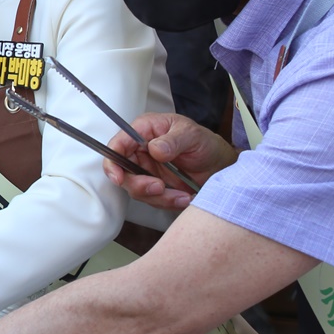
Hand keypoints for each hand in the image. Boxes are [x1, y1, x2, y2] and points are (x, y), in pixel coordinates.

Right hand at [104, 112, 235, 210]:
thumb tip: (155, 149)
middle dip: (138, 185)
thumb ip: (173, 140)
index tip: (119, 178)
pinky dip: (168, 202)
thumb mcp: (191, 135)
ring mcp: (147, 170)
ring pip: (137, 190)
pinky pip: (153, 200)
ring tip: (181, 195)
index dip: (113, 162)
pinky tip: (185, 197)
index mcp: (143, 131)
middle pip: (122, 172)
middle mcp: (141, 151)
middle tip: (159, 187)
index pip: (117, 145)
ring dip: (159, 197)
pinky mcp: (156, 187)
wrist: (219, 164)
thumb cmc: (204, 142)